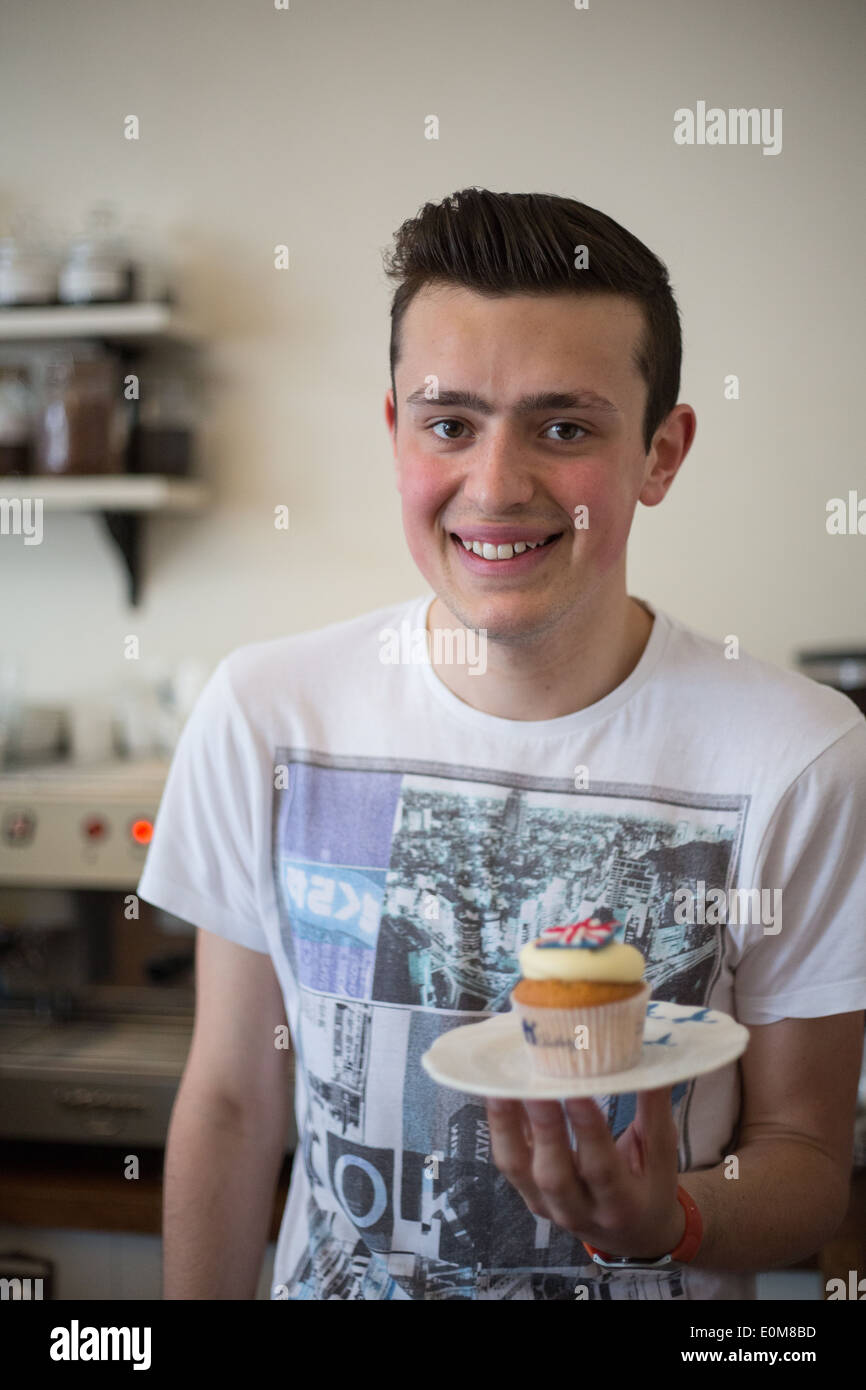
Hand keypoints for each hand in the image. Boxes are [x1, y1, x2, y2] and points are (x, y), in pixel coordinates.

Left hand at [485, 1087, 684, 1258]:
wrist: (631, 1236)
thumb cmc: (648, 1188)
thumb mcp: (662, 1158)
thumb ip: (655, 1113)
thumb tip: (655, 1067)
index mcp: (620, 1204)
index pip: (600, 1169)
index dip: (588, 1131)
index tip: (578, 1093)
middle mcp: (578, 1210)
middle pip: (553, 1174)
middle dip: (543, 1127)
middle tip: (537, 1084)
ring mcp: (546, 1205)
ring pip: (517, 1168)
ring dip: (506, 1125)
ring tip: (502, 1085)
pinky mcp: (526, 1193)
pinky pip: (507, 1158)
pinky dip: (500, 1124)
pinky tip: (497, 1091)